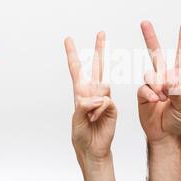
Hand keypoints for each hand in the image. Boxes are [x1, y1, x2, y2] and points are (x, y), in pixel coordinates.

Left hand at [65, 32, 116, 164]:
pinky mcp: (112, 107)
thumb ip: (84, 105)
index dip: (73, 54)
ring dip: (93, 102)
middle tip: (101, 32)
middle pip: (96, 66)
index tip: (68, 40)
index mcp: (80, 92)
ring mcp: (104, 99)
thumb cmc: (82, 135)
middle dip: (99, 49)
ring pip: (102, 85)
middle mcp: (93, 92)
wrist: (93, 148)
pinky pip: (106, 101)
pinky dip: (99, 110)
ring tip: (90, 117)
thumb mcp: (75, 118)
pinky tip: (96, 118)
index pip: (77, 69)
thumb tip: (98, 97)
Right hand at [137, 21, 180, 143]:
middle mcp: (165, 79)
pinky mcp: (143, 93)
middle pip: (156, 55)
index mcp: (179, 79)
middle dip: (150, 38)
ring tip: (163, 98)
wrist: (165, 134)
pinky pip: (143, 87)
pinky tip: (154, 101)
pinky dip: (149, 93)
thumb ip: (179, 92)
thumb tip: (171, 77)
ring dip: (157, 85)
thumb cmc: (179, 121)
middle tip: (144, 22)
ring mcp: (153, 85)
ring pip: (150, 74)